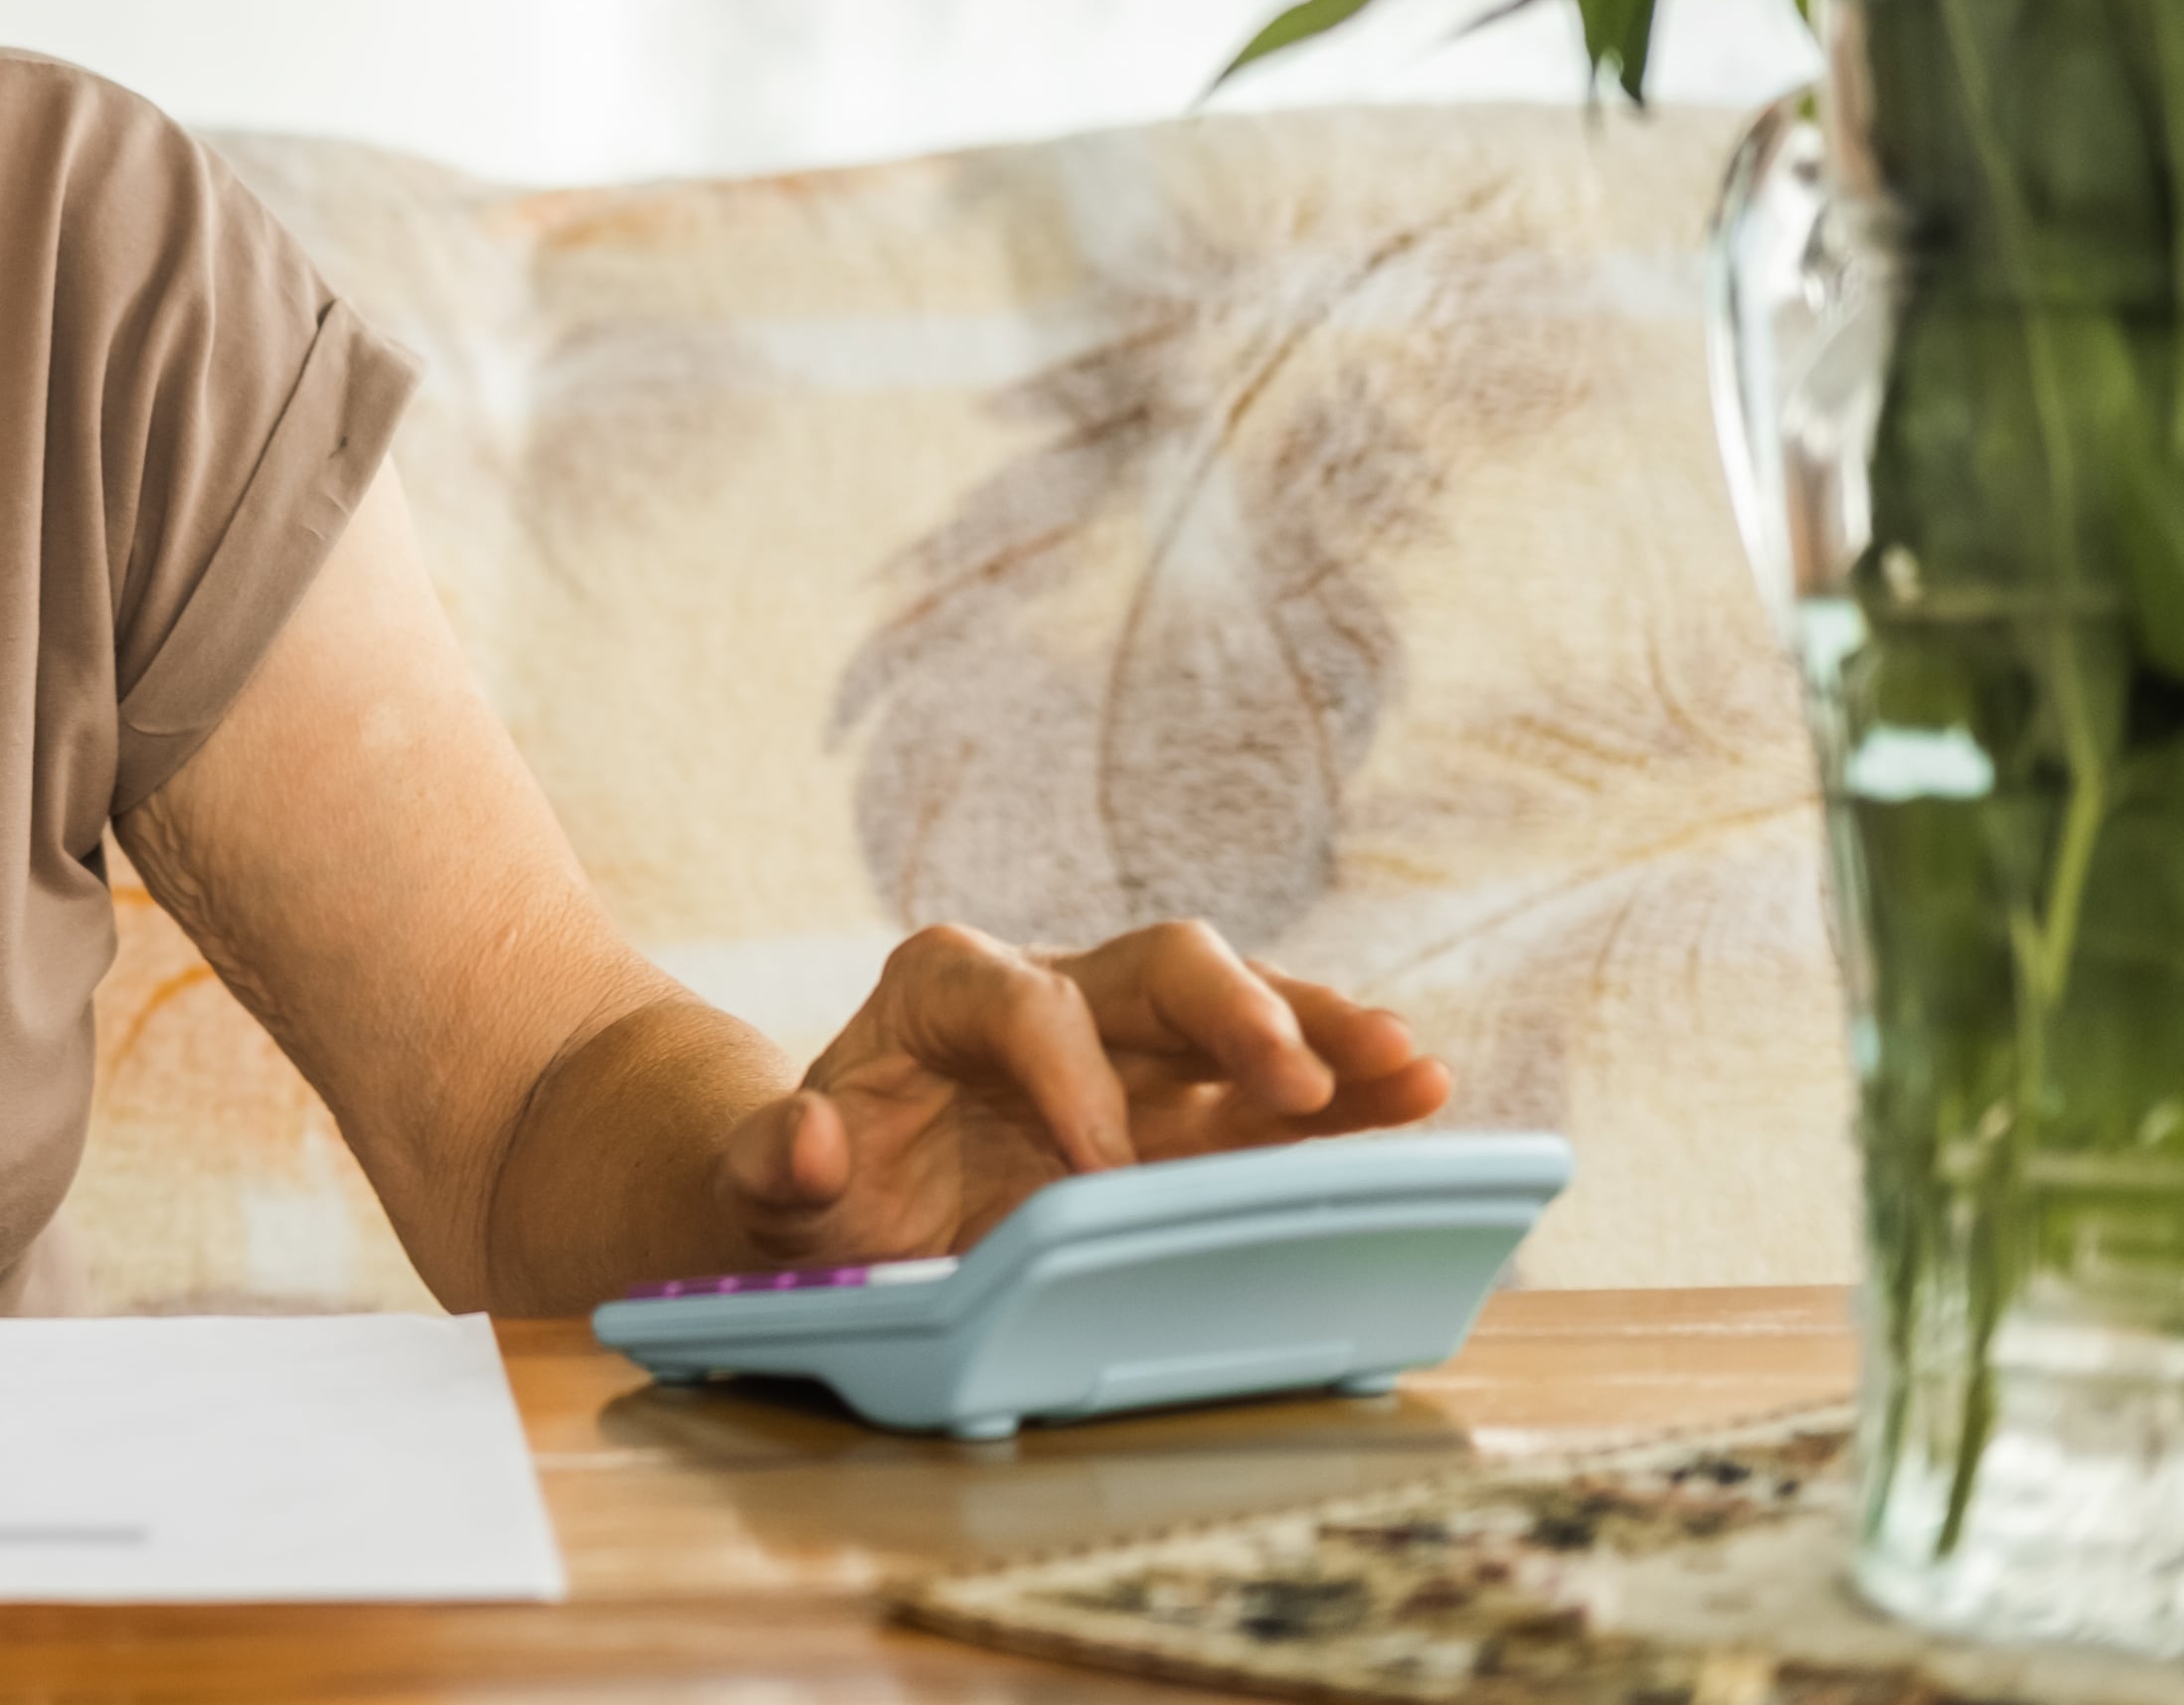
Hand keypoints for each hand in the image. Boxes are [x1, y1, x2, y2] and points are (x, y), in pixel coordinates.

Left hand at [715, 921, 1451, 1265]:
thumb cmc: (815, 1196)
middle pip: (1158, 967)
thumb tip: (810, 1139)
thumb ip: (775, 1166)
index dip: (1066, 1075)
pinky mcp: (1188, 1108)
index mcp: (944, 990)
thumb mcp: (765, 1189)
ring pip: (1240, 1012)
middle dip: (1232, 1014)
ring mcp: (1133, 1047)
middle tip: (1298, 1079)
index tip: (1100, 1172)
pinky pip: (1277, 1088)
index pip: (1020, 1000)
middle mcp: (1054, 992)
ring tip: (1409, 1069)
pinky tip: (1418, 1101)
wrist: (851, 1215)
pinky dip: (1346, 1094)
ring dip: (1324, 1036)